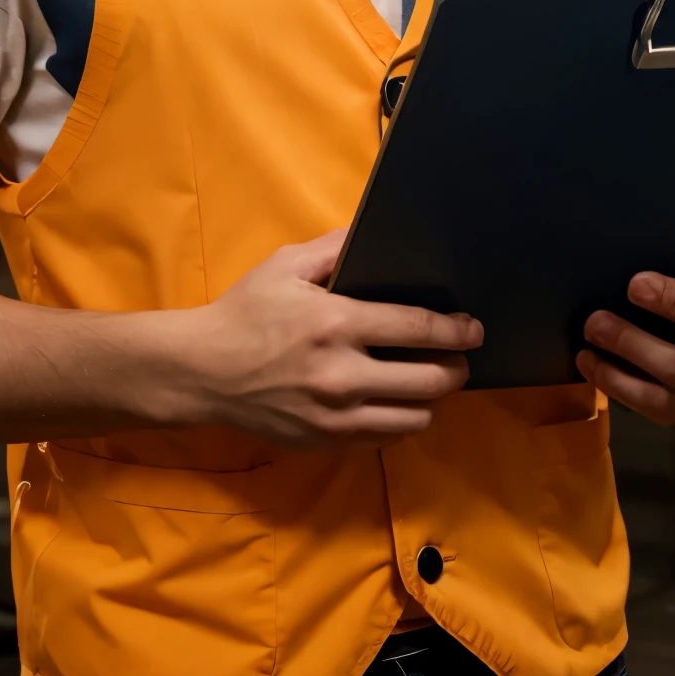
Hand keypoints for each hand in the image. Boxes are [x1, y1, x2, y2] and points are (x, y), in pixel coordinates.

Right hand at [167, 232, 481, 448]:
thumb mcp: (285, 266)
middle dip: (454, 368)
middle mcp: (341, 374)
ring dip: (429, 399)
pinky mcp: (326, 441)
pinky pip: (386, 438)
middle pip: (430, 381)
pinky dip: (399, 420)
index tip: (472, 328)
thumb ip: (336, 249)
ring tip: (424, 381)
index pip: (419, 329)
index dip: (457, 330)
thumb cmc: (245, 313)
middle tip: (457, 357)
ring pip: (415, 417)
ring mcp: (335, 416)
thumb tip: (377, 234)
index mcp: (335, 322)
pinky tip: (393, 402)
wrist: (202, 372)